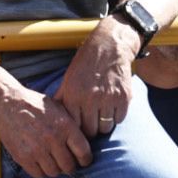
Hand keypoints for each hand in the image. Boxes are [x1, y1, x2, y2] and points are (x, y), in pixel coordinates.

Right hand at [0, 83, 92, 177]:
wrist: (8, 105)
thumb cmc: (36, 106)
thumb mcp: (59, 108)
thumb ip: (72, 125)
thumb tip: (86, 142)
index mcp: (65, 126)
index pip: (83, 152)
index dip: (86, 160)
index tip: (84, 161)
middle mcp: (53, 139)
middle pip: (69, 166)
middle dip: (70, 167)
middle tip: (67, 163)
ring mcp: (37, 149)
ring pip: (54, 172)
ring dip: (55, 169)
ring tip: (53, 162)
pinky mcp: (23, 157)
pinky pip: (38, 174)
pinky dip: (41, 171)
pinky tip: (41, 163)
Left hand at [54, 20, 138, 138]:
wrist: (110, 46)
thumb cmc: (86, 63)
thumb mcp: (68, 78)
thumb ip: (61, 98)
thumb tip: (53, 115)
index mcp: (74, 96)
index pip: (75, 127)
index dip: (77, 130)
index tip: (80, 127)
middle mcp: (91, 99)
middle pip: (91, 131)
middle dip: (91, 129)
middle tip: (92, 124)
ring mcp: (109, 98)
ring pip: (106, 128)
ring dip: (104, 124)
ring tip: (102, 116)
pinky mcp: (124, 97)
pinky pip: (119, 119)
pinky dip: (116, 116)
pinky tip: (112, 108)